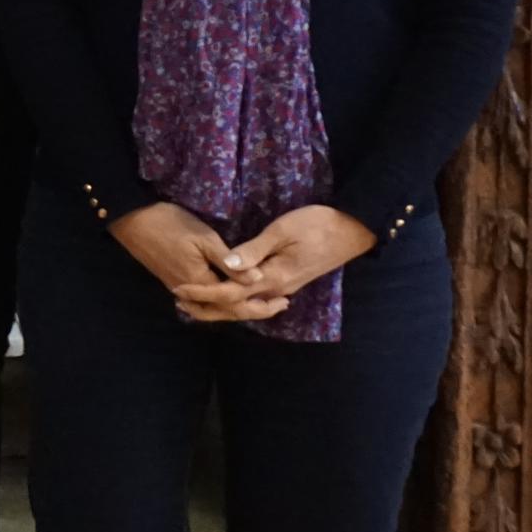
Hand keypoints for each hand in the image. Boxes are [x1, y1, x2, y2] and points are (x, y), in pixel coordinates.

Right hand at [105, 201, 272, 319]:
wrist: (134, 220)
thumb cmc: (171, 224)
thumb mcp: (206, 239)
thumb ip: (231, 262)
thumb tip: (258, 279)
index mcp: (201, 283)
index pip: (235, 304)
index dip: (260, 305)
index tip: (284, 301)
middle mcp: (191, 292)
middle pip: (225, 311)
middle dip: (252, 310)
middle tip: (278, 306)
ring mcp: (181, 288)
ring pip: (213, 308)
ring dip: (236, 308)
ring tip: (259, 304)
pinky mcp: (174, 280)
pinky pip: (202, 300)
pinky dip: (220, 302)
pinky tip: (231, 295)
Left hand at [172, 206, 379, 320]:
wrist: (353, 230)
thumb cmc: (318, 224)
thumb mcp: (283, 230)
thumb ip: (254, 250)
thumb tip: (226, 265)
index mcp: (274, 278)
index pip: (230, 293)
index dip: (203, 292)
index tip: (179, 287)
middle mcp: (278, 289)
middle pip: (236, 307)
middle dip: (207, 306)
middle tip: (179, 299)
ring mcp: (285, 288)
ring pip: (247, 306)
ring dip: (221, 306)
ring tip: (196, 301)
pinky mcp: (289, 282)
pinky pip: (257, 299)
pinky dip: (238, 301)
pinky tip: (227, 296)